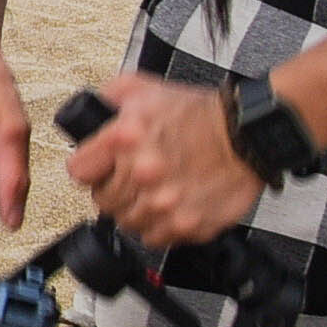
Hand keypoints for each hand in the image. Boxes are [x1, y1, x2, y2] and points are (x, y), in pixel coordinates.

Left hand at [63, 67, 265, 248]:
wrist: (247, 133)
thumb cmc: (200, 112)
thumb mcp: (143, 87)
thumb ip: (107, 98)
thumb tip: (87, 115)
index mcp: (124, 138)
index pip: (78, 171)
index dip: (89, 168)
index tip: (99, 169)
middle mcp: (142, 173)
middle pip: (102, 200)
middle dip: (114, 189)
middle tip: (133, 179)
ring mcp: (165, 202)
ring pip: (126, 222)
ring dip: (136, 209)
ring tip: (155, 191)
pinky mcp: (187, 224)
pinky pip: (155, 238)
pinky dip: (160, 226)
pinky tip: (170, 206)